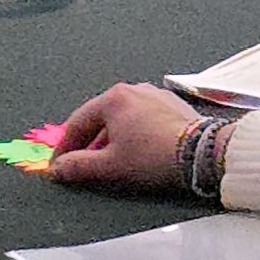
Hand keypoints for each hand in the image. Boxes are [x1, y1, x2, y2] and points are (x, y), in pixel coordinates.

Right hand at [48, 82, 205, 191]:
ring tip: (109, 160)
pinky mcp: (174, 105)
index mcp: (113, 98)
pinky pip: (144, 118)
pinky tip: (138, 151)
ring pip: (123, 117)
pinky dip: (134, 133)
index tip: (59, 165)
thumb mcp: (110, 166)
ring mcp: (156, 94)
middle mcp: (133, 89)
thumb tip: (57, 170)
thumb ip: (78, 167)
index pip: (78, 122)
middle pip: (101, 117)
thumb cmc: (152, 158)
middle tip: (81, 164)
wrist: (203, 155)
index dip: (65, 147)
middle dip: (88, 143)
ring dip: (111, 138)